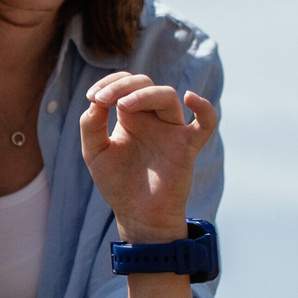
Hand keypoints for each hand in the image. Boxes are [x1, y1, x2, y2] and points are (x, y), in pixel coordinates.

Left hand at [78, 74, 215, 242]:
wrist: (137, 215)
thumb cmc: (118, 184)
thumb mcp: (95, 153)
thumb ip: (91, 126)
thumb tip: (96, 102)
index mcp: (132, 117)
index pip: (125, 84)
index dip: (110, 82)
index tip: (93, 97)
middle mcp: (152, 119)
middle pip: (145, 84)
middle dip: (122, 86)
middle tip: (102, 100)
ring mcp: (171, 130)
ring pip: (167, 96)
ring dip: (144, 95)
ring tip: (122, 107)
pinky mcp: (187, 147)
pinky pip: (206, 123)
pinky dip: (204, 109)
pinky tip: (191, 98)